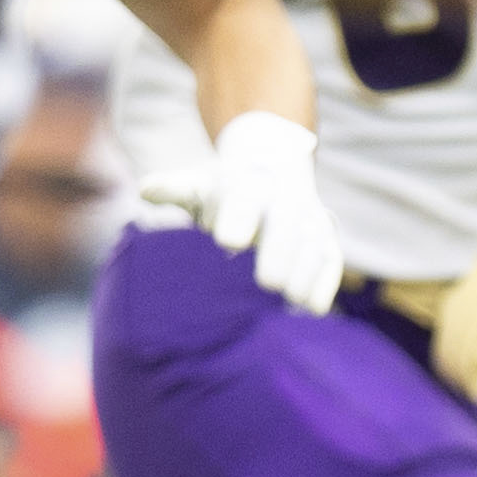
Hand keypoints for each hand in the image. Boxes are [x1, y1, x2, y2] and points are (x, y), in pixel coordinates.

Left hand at [139, 109, 342, 314]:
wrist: (272, 167)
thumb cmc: (226, 189)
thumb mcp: (198, 185)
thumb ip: (174, 188)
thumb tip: (145, 188)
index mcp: (249, 183)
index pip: (245, 198)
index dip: (238, 218)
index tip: (227, 242)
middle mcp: (283, 198)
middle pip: (285, 222)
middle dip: (280, 250)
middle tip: (268, 283)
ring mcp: (308, 217)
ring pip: (312, 241)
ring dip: (306, 271)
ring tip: (293, 300)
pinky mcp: (325, 238)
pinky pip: (330, 258)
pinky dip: (324, 282)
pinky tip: (314, 308)